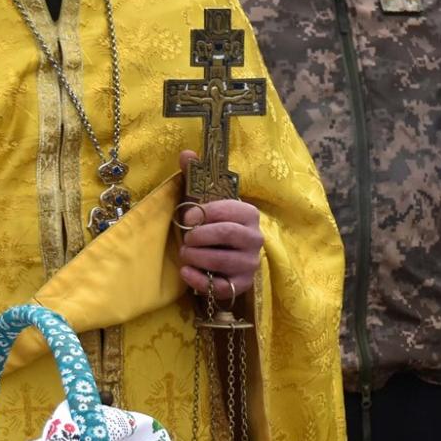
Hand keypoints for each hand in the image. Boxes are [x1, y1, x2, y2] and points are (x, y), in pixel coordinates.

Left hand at [176, 150, 263, 298]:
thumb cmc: (211, 227)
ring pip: (223, 260)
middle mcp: (255, 238)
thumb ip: (195, 177)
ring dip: (197, 257)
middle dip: (199, 236)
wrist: (222, 260)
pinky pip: (222, 286)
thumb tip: (186, 153)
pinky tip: (186, 273)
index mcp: (248, 214)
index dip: (203, 213)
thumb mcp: (204, 202)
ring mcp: (250, 263)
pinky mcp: (241, 285)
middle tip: (185, 239)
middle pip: (226, 234)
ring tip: (185, 254)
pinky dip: (200, 280)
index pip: (228, 210)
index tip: (186, 216)